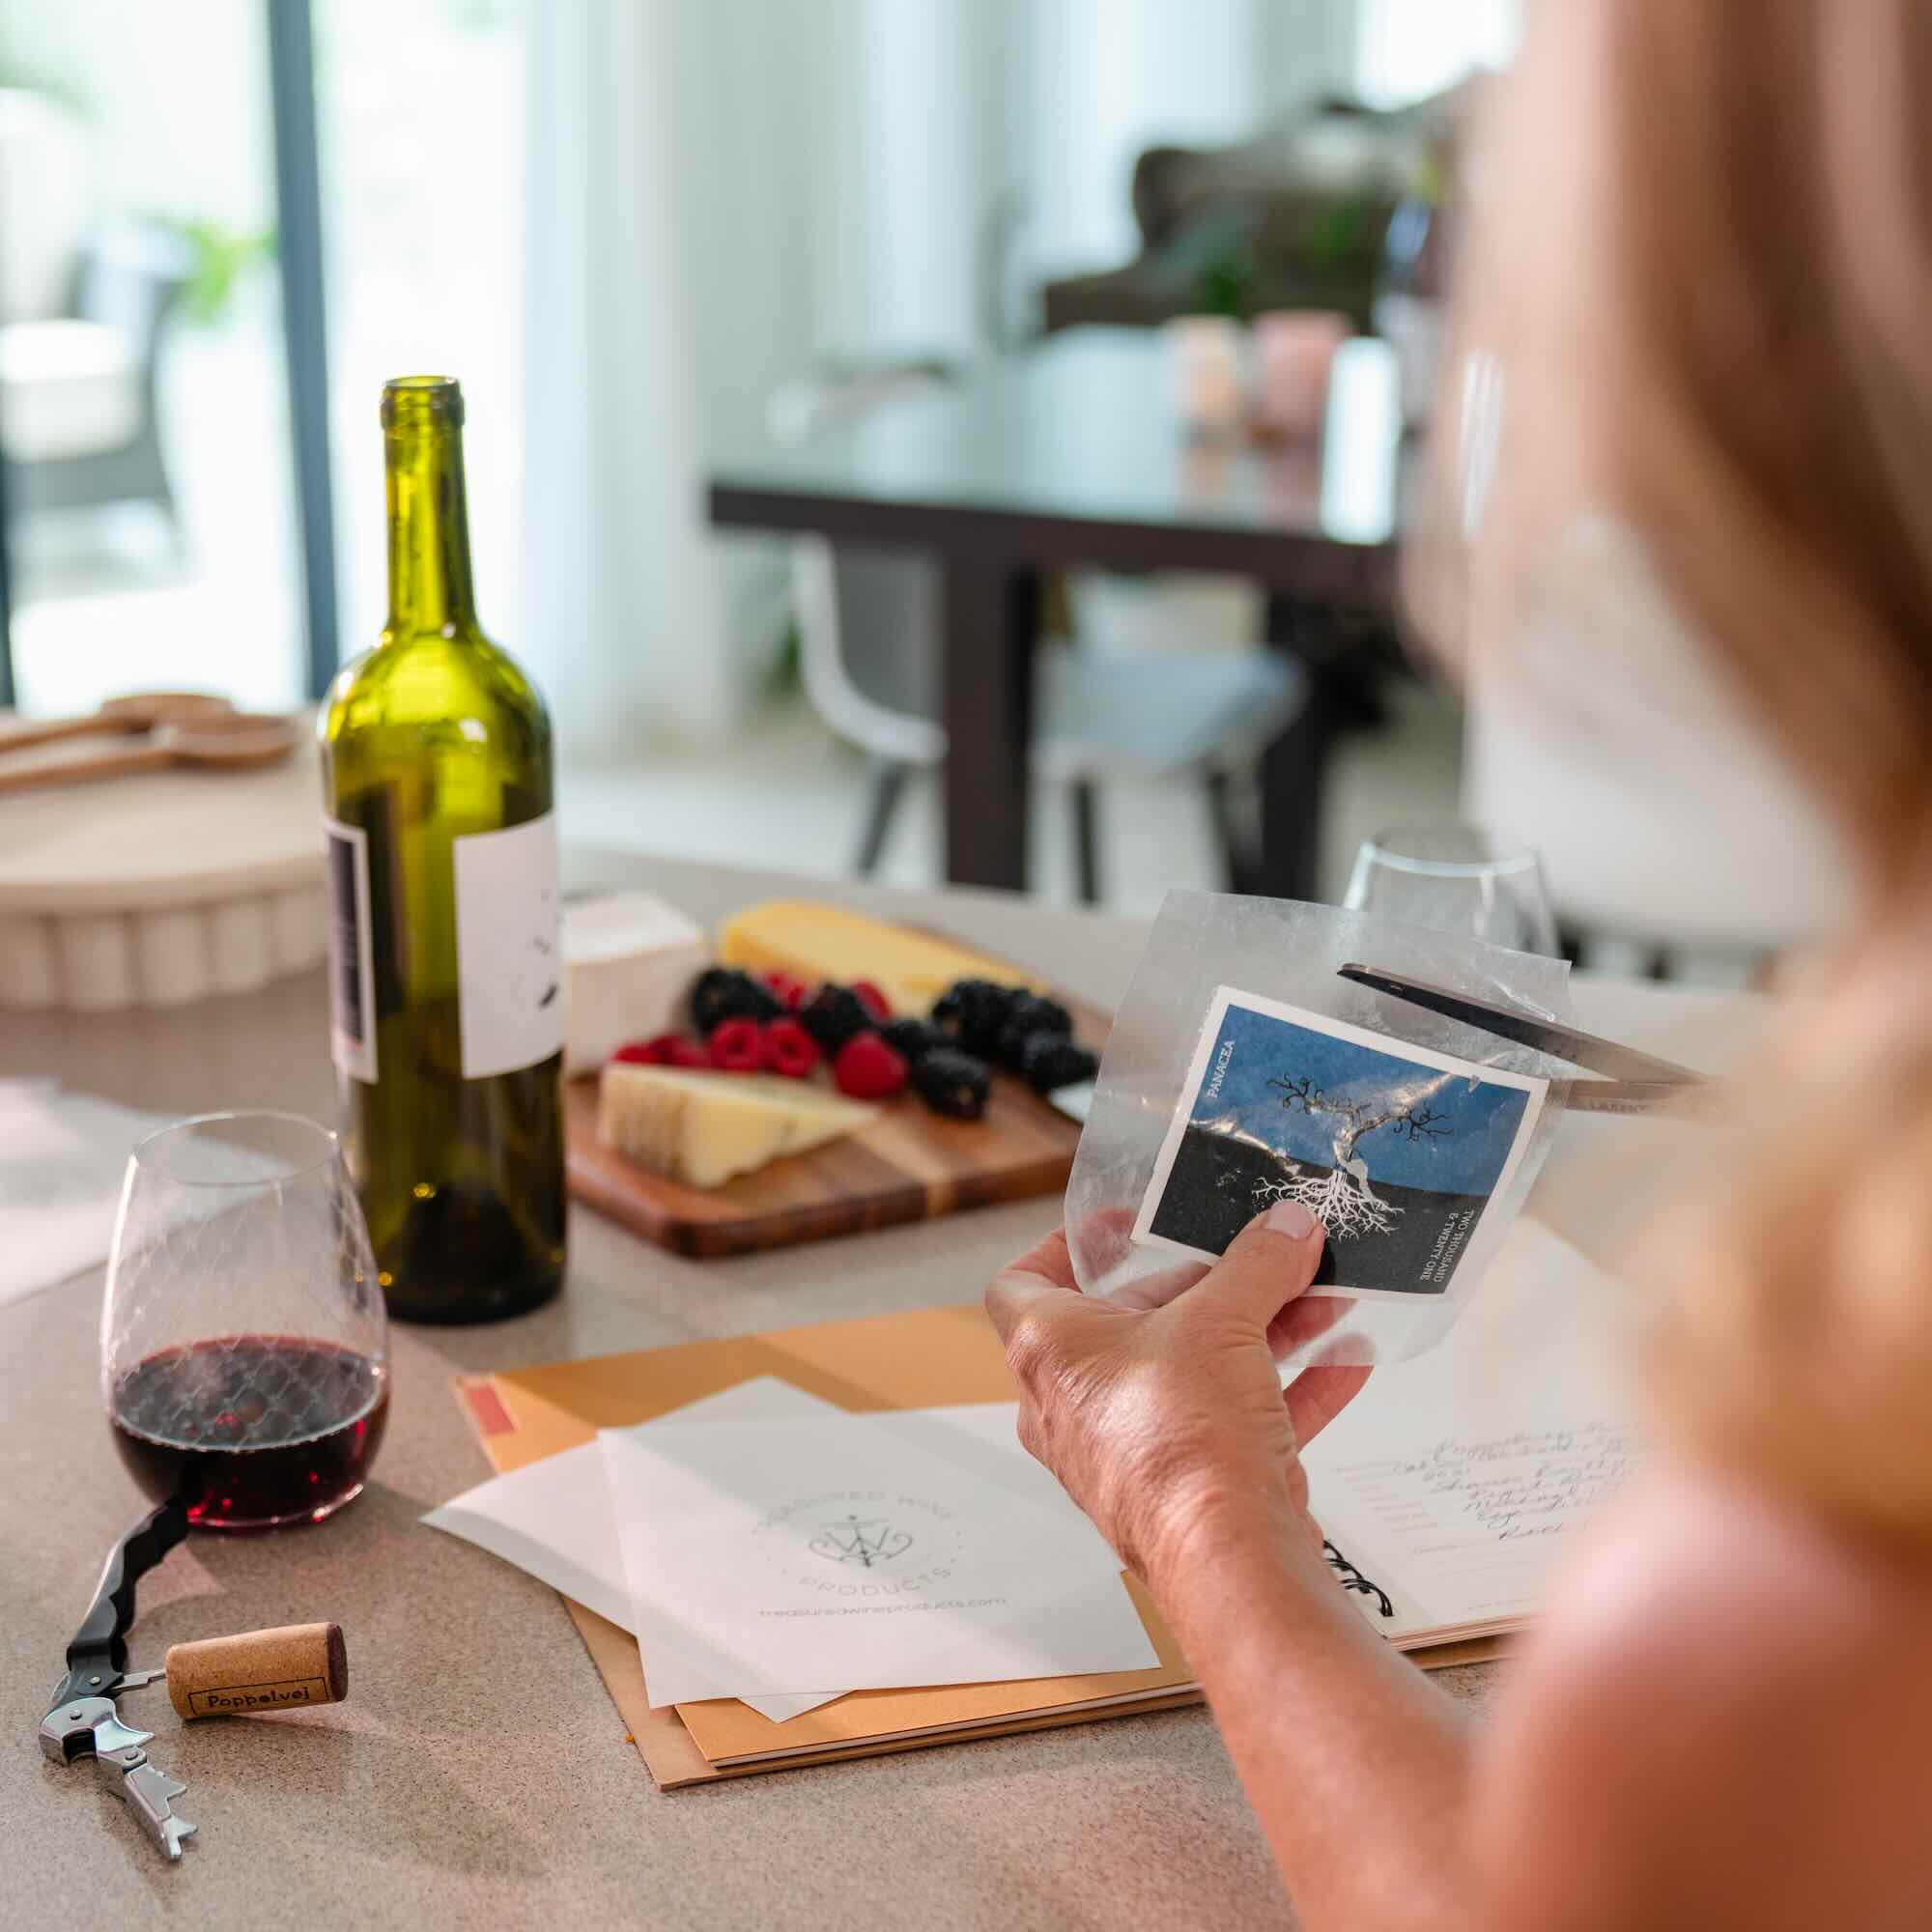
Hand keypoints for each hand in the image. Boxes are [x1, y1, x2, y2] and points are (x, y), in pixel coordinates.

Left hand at [986, 1202, 1370, 1590]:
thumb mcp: (1222, 1321)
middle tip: (1256, 1257)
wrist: (1230, 1560)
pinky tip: (1345, 1361)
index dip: (1063, 1246)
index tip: (1120, 1226)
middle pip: (1134, 1322)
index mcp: (1050, 1352)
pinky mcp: (1188, 1489)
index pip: (1021, 1284)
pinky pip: (1236, 1423)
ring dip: (1260, 1334)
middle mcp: (1076, 1404)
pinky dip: (1287, 1390)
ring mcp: (1130, 1452)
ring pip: (1193, 1373)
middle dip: (1207, 1287)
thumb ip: (1258, 1263)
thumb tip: (1286, 1226)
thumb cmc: (1184, 1444)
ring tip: (1318, 1300)